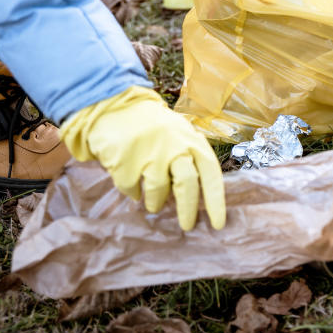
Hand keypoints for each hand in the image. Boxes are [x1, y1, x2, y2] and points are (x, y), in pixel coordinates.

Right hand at [60, 86, 225, 230]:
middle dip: (187, 210)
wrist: (115, 106)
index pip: (211, 174)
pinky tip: (132, 185)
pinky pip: (131, 189)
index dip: (216, 201)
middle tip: (186, 226)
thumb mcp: (180, 136)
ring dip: (155, 201)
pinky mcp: (125, 160)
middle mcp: (175, 147)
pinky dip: (132, 192)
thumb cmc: (155, 128)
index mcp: (193, 142)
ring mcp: (149, 153)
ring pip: (158, 190)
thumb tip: (198, 199)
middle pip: (187, 185)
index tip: (218, 224)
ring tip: (153, 202)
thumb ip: (190, 160)